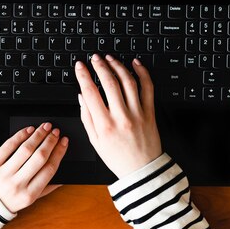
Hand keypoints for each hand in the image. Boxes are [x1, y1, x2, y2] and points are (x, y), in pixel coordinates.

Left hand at [0, 123, 67, 212]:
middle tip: (56, 132)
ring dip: (38, 136)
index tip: (64, 142)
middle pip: (39, 157)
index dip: (59, 152)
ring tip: (45, 128)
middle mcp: (17, 185)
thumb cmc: (6, 201)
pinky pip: (8, 146)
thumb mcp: (28, 201)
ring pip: (25, 150)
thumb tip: (62, 178)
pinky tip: (28, 130)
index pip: (49, 169)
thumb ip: (45, 190)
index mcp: (29, 195)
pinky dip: (20, 136)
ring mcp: (3, 174)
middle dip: (50, 141)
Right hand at [75, 54, 161, 177]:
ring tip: (110, 58)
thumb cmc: (117, 157)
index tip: (80, 66)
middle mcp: (121, 117)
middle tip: (94, 58)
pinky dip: (142, 73)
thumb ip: (86, 117)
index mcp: (104, 125)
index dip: (83, 75)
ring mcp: (137, 113)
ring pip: (128, 81)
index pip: (91, 92)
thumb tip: (82, 96)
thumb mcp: (95, 141)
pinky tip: (135, 64)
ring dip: (117, 66)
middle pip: (109, 83)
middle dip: (100, 66)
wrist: (142, 170)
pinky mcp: (150, 112)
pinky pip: (148, 88)